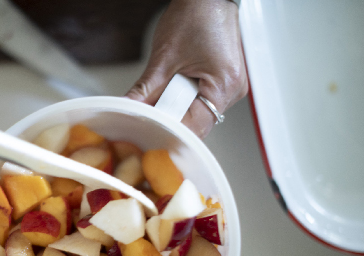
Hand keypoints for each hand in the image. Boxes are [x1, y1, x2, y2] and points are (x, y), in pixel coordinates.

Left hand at [125, 0, 247, 137]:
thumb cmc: (195, 16)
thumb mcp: (163, 58)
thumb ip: (145, 90)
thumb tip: (131, 108)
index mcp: (224, 85)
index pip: (195, 127)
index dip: (169, 130)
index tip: (150, 130)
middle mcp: (233, 90)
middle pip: (197, 123)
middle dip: (172, 118)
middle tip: (152, 109)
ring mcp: (231, 87)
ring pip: (199, 114)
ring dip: (179, 108)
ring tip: (169, 87)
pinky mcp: (225, 83)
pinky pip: (203, 102)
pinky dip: (186, 99)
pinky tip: (177, 86)